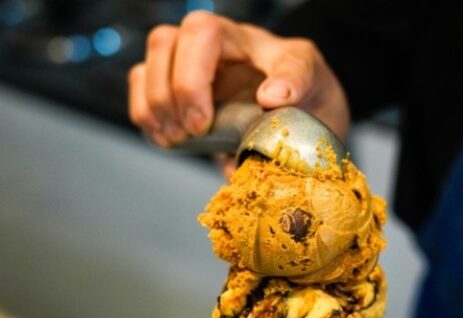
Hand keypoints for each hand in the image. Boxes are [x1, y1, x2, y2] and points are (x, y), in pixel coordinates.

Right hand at [128, 11, 349, 148]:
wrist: (306, 126)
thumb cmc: (311, 102)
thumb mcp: (319, 89)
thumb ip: (300, 84)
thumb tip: (271, 96)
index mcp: (249, 42)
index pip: (206, 32)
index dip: (194, 77)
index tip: (205, 122)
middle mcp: (216, 49)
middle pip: (167, 41)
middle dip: (172, 92)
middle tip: (193, 133)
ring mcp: (193, 67)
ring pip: (150, 61)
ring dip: (154, 104)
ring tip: (178, 139)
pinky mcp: (178, 91)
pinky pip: (142, 85)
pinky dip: (145, 113)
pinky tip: (167, 138)